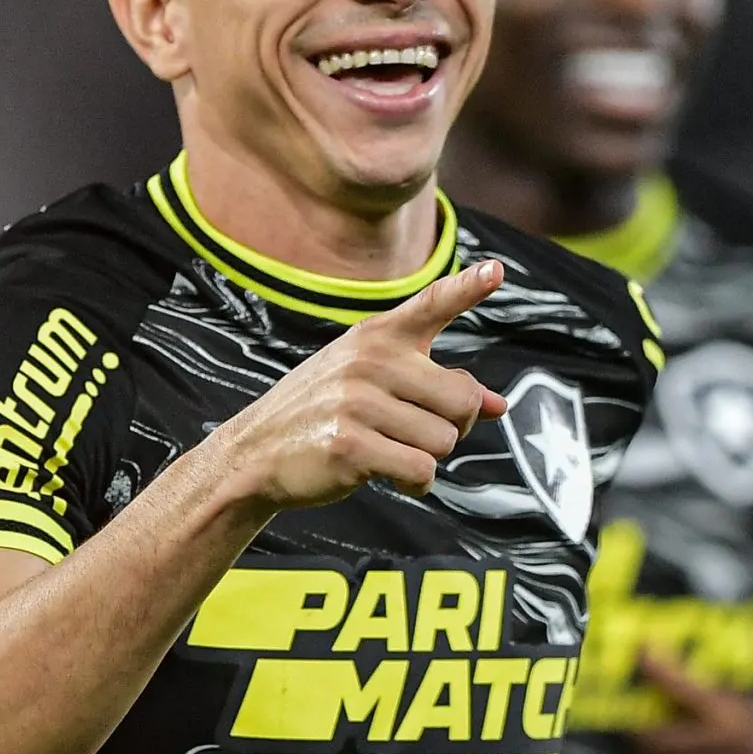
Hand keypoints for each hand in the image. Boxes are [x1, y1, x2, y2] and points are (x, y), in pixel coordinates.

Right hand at [207, 259, 508, 509]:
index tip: (496, 270)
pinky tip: (388, 475)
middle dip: (452, 427)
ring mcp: (356, 401)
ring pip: (444, 441)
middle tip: (416, 432)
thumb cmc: (324, 414)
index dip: (468, 287)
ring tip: (390, 451)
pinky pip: (420, 471)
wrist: (255, 451)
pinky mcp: (349, 444)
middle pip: (462, 400)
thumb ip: (437, 386)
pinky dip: (415, 483)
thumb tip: (497, 404)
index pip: (430, 305)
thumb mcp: (373, 384)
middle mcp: (369, 360)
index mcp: (376, 337)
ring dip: (427, 458)